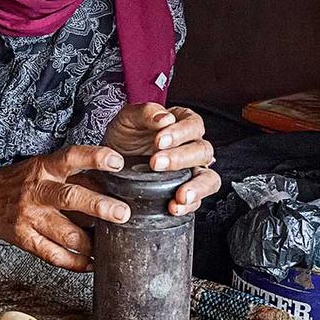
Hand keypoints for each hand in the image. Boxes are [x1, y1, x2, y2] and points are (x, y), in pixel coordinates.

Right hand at [0, 145, 130, 270]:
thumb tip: (115, 184)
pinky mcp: (25, 239)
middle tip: (123, 213)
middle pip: (70, 198)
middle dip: (99, 206)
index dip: (95, 158)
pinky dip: (76, 262)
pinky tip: (90, 262)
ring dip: (93, 243)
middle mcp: (37, 191)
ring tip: (112, 245)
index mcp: (44, 168)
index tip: (117, 162)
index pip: (71, 158)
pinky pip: (54, 255)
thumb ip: (75, 176)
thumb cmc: (19, 181)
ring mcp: (30, 217)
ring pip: (67, 234)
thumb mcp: (44, 168)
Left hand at [103, 103, 221, 215]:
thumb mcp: (128, 119)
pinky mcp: (184, 189)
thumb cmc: (124, 135)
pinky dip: (189, 205)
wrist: (110, 161)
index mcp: (182, 123)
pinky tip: (175, 207)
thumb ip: (145, 113)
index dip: (180, 133)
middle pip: (202, 151)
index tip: (159, 141)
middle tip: (156, 163)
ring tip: (180, 195)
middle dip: (180, 158)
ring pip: (209, 178)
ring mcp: (190, 170)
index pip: (193, 124)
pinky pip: (197, 200)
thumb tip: (164, 118)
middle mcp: (191, 146)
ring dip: (197, 187)